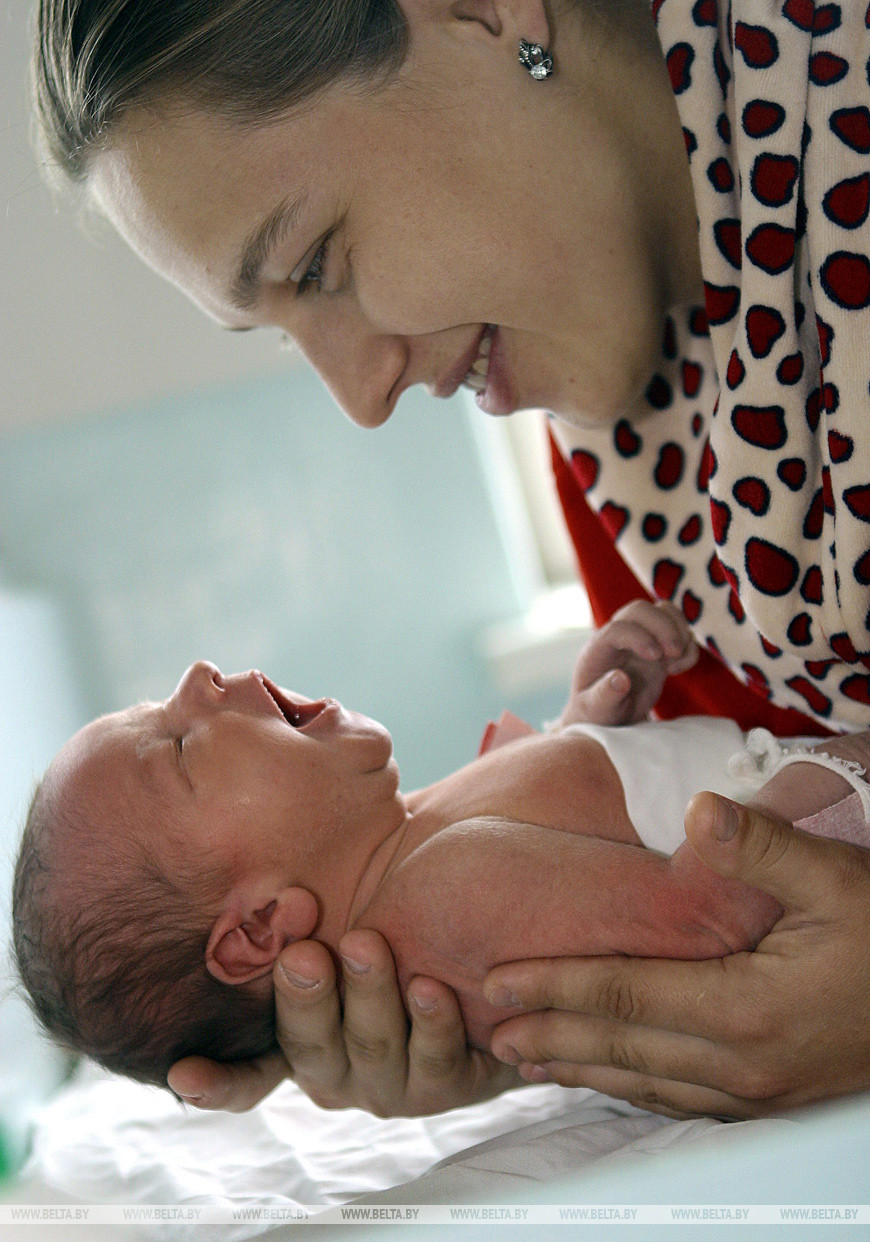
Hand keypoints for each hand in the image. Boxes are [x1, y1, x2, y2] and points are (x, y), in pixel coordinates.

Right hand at [168, 931, 517, 1115]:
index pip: (243, 1074)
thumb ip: (292, 910)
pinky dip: (431, 1023)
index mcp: (296, 1040)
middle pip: (309, 1045)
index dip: (213, 1081)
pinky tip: (430, 987)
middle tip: (304, 953)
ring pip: (372, 1047)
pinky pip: (436, 1060)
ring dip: (368, 996)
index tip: (181, 1071)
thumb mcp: (337, 917)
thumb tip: (244, 846)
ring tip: (368, 943)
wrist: (480, 950)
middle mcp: (335, 1074)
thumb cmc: (391, 919)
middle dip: (305, 996)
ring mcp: (389, 1086)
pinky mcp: (447, 1086)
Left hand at [483, 794, 869, 1118]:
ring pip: (645, 1084)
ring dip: (581, 1069)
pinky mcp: (772, 1099)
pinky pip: (681, 1101)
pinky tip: (611, 1078)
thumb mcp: (840, 878)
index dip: (555, 984)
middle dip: (548, 1037)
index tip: (497, 978)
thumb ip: (764, 848)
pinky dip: (631, 1088)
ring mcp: (758, 1092)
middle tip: (485, 1029)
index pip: (623, 996)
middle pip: (621, 1049)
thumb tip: (700, 811)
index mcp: (744, 1010)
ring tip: (527, 1061)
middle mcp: (741, 1064)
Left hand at [560, 600, 696, 726]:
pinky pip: (678, 629)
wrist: (610, 715)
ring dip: (679, 630)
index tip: (655, 657)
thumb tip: (620, 679)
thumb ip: (604, 696)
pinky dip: (688, 644)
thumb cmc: (598, 713)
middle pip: (640, 610)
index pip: (618, 628)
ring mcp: (640, 638)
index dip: (638, 637)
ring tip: (677, 660)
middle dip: (662, 625)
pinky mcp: (659, 646)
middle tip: (674, 653)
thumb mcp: (597, 711)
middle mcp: (618, 637)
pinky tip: (679, 668)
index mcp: (597, 649)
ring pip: (662, 611)